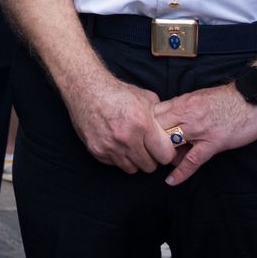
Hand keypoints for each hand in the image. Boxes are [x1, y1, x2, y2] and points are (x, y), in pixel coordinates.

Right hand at [60, 74, 177, 173]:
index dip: (165, 153)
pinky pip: (114, 164)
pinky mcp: (97, 150)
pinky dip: (117, 157)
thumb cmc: (116, 92)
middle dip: (150, 158)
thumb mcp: (144, 98)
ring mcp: (110, 146)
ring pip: (131, 169)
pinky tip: (116, 144)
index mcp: (142, 124)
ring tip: (131, 147)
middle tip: (146, 148)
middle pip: (149, 166)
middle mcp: (126, 138)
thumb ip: (159, 116)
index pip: (165, 155)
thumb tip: (170, 128)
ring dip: (134, 160)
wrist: (86, 89)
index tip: (162, 148)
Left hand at [152, 83, 256, 185]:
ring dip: (161, 156)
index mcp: (181, 103)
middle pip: (155, 129)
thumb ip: (180, 107)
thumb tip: (166, 118)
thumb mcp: (197, 97)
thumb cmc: (226, 98)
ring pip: (170, 144)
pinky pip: (193, 160)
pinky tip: (171, 181)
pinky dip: (181, 172)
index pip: (152, 114)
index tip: (139, 135)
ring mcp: (199, 129)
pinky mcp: (214, 142)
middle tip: (144, 152)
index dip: (143, 126)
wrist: (253, 98)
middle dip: (147, 142)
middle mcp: (186, 114)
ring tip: (156, 164)